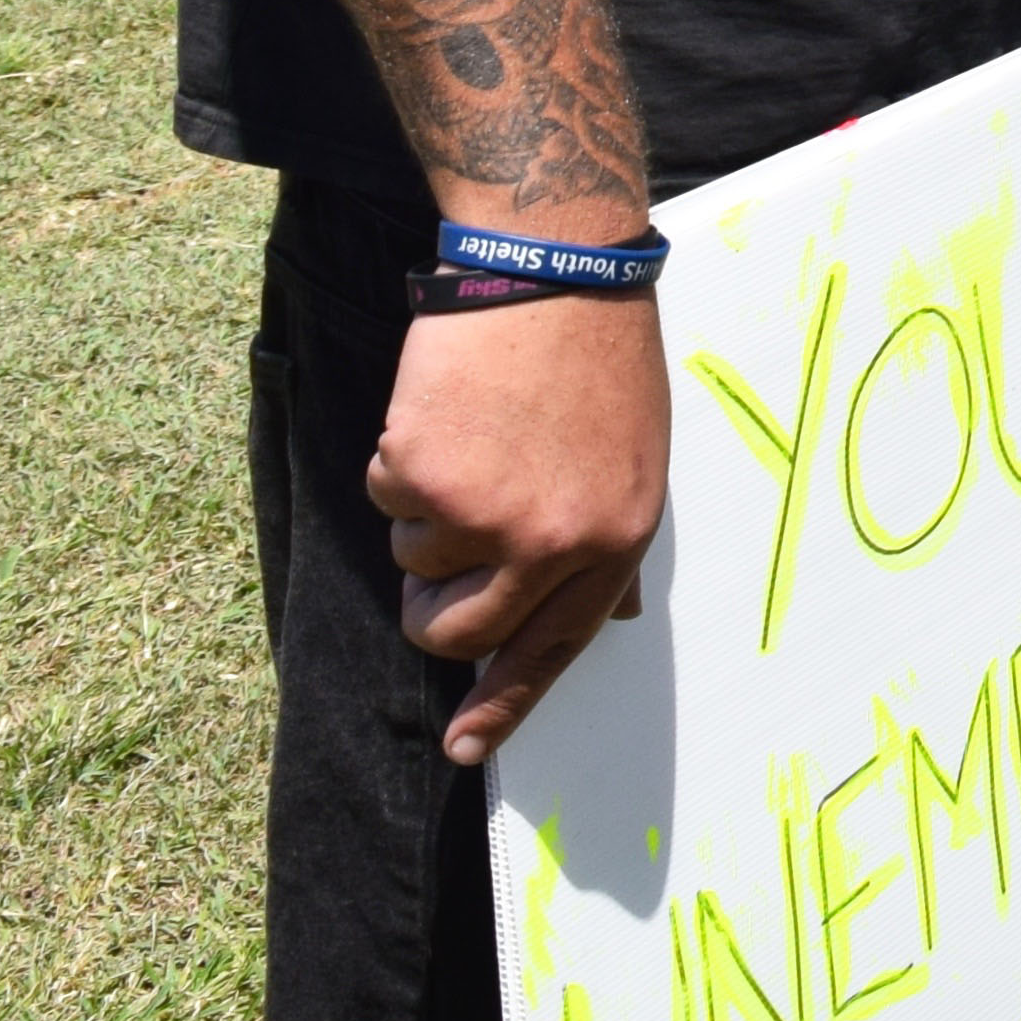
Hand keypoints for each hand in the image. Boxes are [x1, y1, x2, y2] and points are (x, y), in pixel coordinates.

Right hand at [373, 284, 669, 766]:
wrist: (554, 269)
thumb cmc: (597, 358)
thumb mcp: (635, 458)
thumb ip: (607, 541)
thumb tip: (609, 618)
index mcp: (615, 541)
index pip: (554, 650)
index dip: (504, 704)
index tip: (466, 751)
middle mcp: (553, 544)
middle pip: (458, 631)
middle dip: (432, 606)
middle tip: (439, 547)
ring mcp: (485, 515)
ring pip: (412, 562)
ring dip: (422, 510)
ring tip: (472, 436)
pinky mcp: (424, 477)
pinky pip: (385, 498)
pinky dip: (399, 459)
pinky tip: (444, 409)